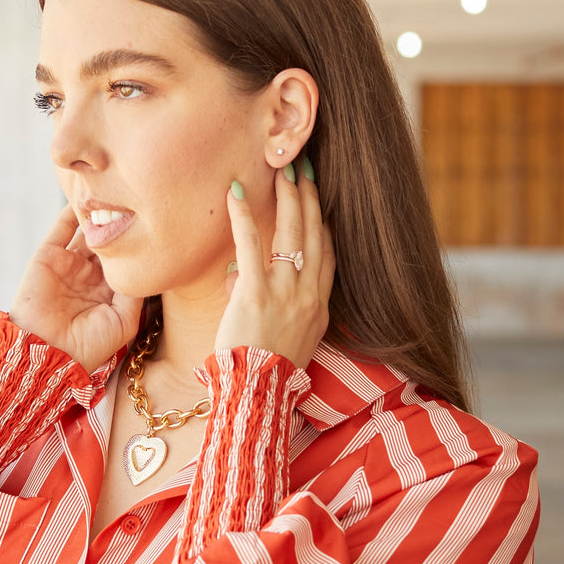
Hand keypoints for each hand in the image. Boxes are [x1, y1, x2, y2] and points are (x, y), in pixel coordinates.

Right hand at [9, 204, 143, 373]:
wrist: (48, 353)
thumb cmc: (89, 345)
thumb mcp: (124, 320)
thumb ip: (136, 290)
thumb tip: (148, 261)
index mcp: (107, 292)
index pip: (125, 260)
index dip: (137, 243)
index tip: (156, 222)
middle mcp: (88, 276)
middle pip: (107, 242)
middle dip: (119, 223)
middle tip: (139, 199)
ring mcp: (67, 265)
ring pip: (86, 231)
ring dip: (98, 214)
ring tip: (115, 190)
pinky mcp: (48, 257)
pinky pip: (62, 228)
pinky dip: (72, 211)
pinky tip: (88, 194)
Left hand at [215, 163, 334, 369]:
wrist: (257, 395)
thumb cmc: (264, 373)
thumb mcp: (283, 339)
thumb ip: (267, 305)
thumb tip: (240, 278)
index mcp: (319, 308)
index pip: (327, 256)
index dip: (323, 223)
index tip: (319, 199)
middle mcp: (308, 296)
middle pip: (313, 236)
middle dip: (309, 198)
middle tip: (302, 169)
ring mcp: (285, 293)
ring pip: (291, 234)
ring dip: (287, 197)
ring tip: (281, 170)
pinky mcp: (256, 294)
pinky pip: (250, 246)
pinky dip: (244, 215)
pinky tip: (236, 192)